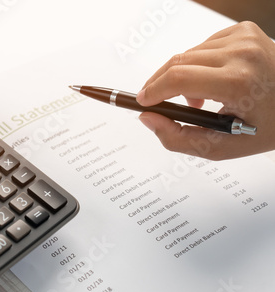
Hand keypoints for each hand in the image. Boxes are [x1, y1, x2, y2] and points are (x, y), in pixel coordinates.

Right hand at [136, 21, 274, 159]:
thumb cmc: (266, 127)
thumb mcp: (221, 147)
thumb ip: (177, 138)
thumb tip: (147, 118)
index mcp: (238, 82)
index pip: (179, 79)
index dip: (153, 90)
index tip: (142, 101)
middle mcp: (241, 53)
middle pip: (178, 63)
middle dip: (161, 84)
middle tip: (159, 102)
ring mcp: (244, 37)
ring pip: (188, 54)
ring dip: (182, 76)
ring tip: (197, 99)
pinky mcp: (244, 30)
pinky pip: (204, 46)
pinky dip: (199, 64)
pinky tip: (212, 80)